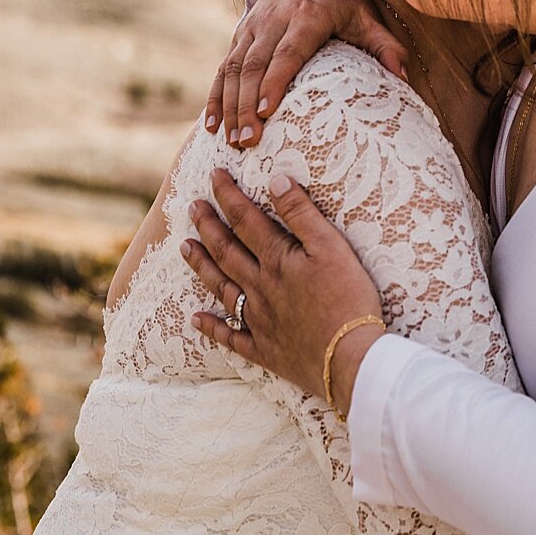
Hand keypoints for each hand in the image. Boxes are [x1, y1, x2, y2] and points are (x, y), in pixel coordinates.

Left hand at [181, 169, 387, 409]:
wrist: (350, 358)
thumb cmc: (349, 300)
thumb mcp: (333, 248)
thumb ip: (303, 215)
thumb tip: (276, 182)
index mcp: (277, 260)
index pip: (245, 220)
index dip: (228, 195)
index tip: (214, 176)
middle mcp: (260, 287)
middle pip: (227, 251)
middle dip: (208, 225)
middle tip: (192, 207)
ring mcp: (259, 320)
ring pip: (222, 287)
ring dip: (202, 266)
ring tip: (185, 248)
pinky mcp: (266, 349)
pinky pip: (231, 337)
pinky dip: (212, 327)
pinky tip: (196, 319)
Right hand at [207, 0, 408, 148]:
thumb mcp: (367, 16)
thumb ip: (385, 46)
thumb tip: (404, 79)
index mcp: (308, 15)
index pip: (288, 52)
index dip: (275, 82)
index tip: (266, 112)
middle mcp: (275, 18)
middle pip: (255, 65)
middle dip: (246, 105)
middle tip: (246, 141)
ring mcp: (254, 25)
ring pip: (234, 67)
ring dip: (229, 105)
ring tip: (229, 139)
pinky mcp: (241, 31)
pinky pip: (223, 65)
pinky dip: (216, 95)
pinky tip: (211, 124)